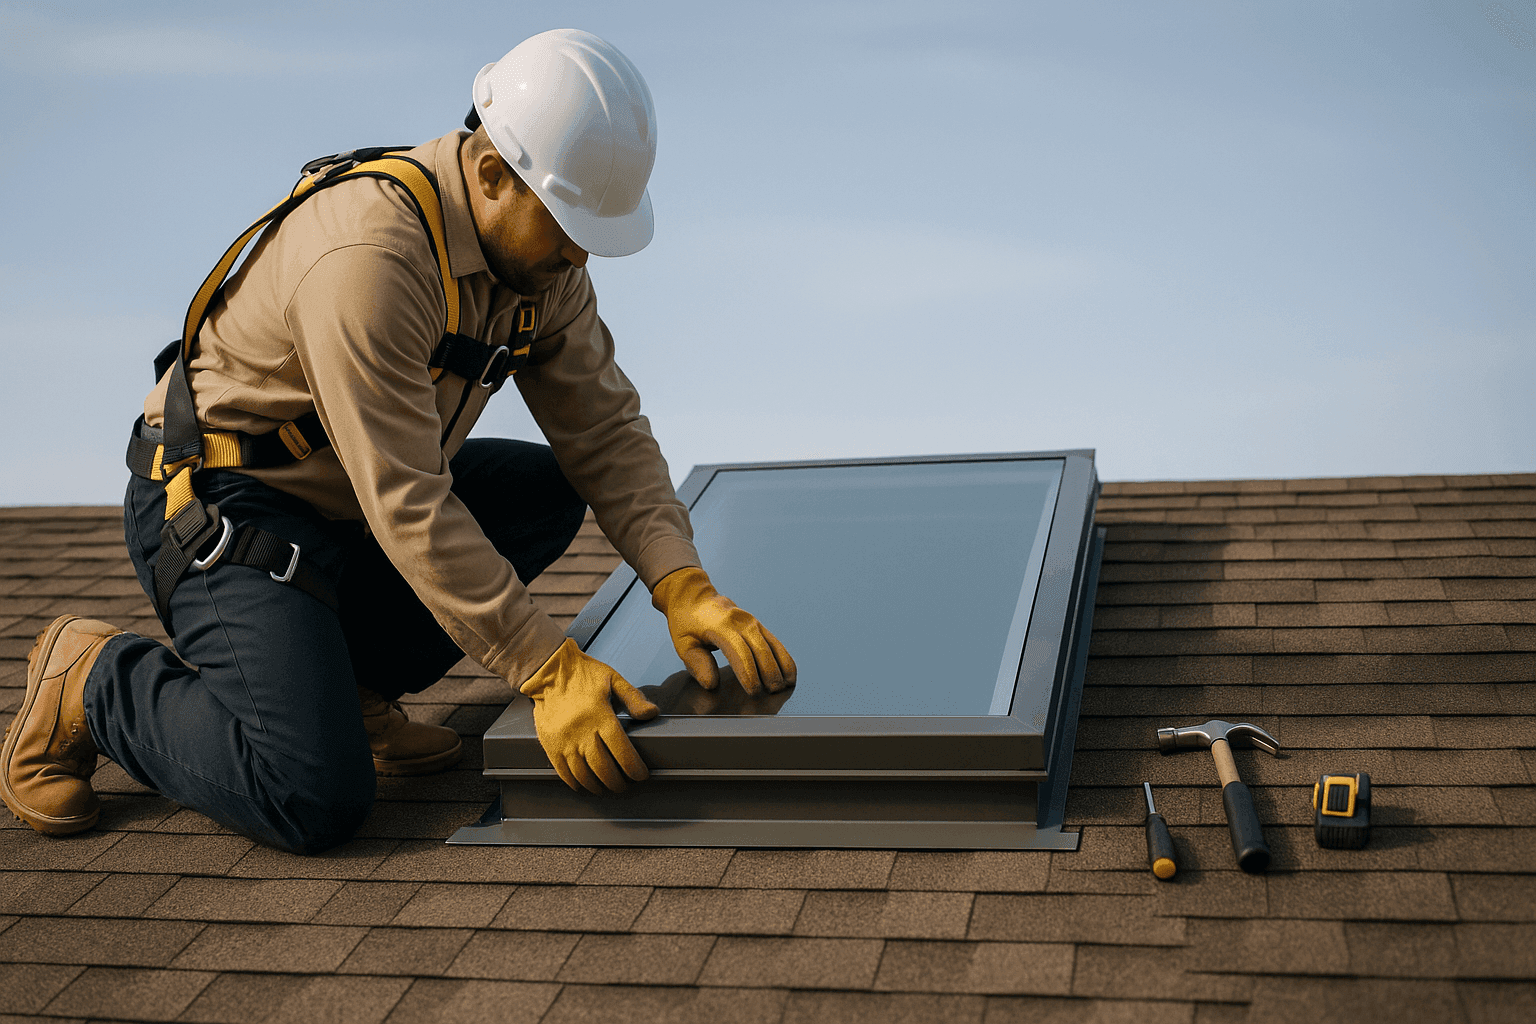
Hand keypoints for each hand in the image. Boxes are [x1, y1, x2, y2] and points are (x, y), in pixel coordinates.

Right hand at [519, 638, 658, 793]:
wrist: (550, 670)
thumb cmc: (585, 674)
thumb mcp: (613, 680)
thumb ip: (634, 698)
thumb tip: (652, 714)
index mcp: (600, 715)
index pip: (622, 751)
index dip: (634, 768)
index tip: (641, 775)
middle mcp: (581, 731)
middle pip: (603, 768)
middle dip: (618, 782)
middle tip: (626, 785)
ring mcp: (564, 740)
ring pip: (583, 775)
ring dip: (598, 786)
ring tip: (608, 787)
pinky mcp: (550, 744)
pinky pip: (563, 772)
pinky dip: (576, 783)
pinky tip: (586, 785)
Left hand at [651, 566, 796, 694]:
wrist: (693, 596)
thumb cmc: (686, 623)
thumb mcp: (683, 643)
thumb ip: (697, 664)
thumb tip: (712, 684)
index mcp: (721, 627)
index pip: (740, 652)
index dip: (749, 673)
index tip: (753, 691)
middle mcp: (741, 622)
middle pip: (761, 650)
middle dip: (769, 673)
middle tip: (771, 693)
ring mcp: (752, 622)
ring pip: (773, 645)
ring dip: (782, 666)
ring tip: (785, 686)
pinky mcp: (757, 625)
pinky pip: (775, 642)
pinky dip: (784, 657)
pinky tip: (788, 673)